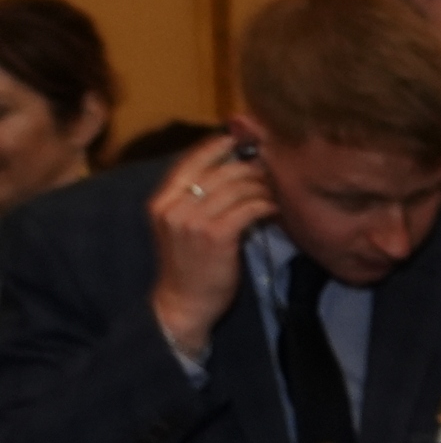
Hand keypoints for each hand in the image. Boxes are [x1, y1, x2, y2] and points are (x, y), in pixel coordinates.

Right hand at [145, 132, 269, 361]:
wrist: (184, 302)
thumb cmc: (190, 263)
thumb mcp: (182, 225)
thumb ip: (197, 198)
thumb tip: (231, 166)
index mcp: (162, 199)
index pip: (192, 160)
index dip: (220, 145)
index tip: (245, 140)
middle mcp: (173, 205)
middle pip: (221, 169)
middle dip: (251, 167)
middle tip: (271, 170)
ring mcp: (193, 221)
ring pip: (238, 186)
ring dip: (263, 187)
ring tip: (275, 192)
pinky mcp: (216, 236)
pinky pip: (249, 208)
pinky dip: (266, 205)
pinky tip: (274, 210)